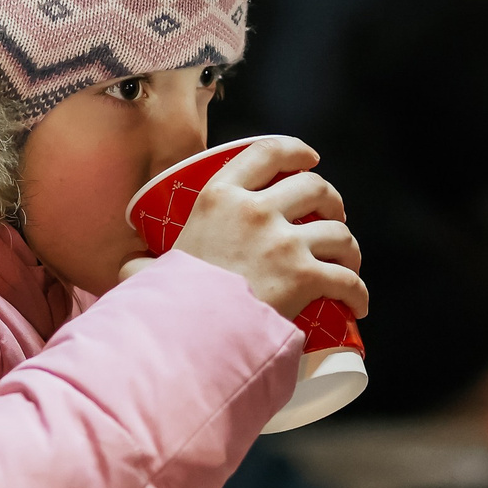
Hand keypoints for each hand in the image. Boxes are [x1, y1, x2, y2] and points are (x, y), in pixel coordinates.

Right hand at [129, 136, 369, 321]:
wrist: (185, 336)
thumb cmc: (164, 304)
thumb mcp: (146, 270)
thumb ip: (140, 265)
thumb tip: (130, 267)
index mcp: (219, 197)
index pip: (267, 152)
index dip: (296, 151)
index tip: (310, 159)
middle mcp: (256, 211)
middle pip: (314, 188)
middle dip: (331, 201)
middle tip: (331, 219)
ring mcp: (283, 242)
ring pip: (339, 233)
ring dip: (350, 248)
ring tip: (348, 263)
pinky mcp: (304, 276)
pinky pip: (347, 279)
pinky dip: (357, 292)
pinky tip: (358, 305)